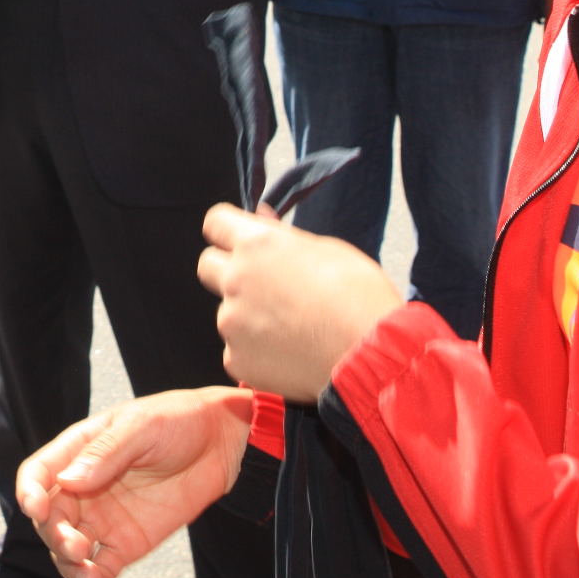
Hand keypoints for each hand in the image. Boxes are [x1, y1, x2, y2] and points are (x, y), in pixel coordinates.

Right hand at [13, 389, 252, 577]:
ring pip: (69, 550)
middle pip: (50, 519)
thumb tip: (68, 481)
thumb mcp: (142, 427)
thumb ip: (105, 453)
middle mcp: (83, 487)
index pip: (38, 474)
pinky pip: (102, 568)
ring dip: (71, 568)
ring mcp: (104, 518)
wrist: (222, 443)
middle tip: (77, 547)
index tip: (39, 510)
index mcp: (78, 451)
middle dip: (56, 537)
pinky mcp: (127, 543)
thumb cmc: (178, 421)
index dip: (30, 493)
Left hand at [199, 205, 404, 400]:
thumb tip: (260, 217)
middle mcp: (235, 280)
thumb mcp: (327, 249)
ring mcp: (231, 323)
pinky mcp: (236, 360)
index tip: (240, 241)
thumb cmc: (359, 296)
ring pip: (228, 312)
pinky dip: (256, 351)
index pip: (215, 223)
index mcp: (257, 245)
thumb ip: (283, 236)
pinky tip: (289, 353)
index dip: (228, 230)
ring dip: (248, 316)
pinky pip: (237, 350)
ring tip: (292, 328)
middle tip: (264, 286)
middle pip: (207, 266)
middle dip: (228, 270)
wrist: (371, 355)